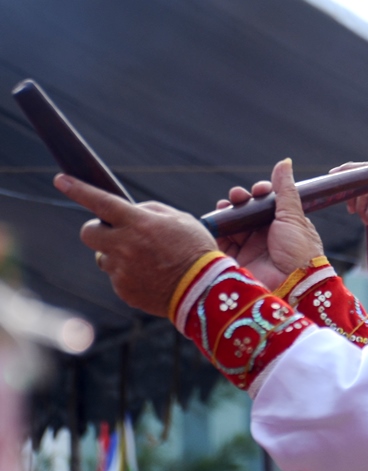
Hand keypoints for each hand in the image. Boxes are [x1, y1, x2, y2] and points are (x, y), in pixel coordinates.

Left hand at [54, 174, 217, 315]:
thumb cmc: (196, 250)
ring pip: (104, 258)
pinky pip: (117, 278)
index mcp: (138, 223)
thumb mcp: (181, 219)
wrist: (204, 290)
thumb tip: (130, 210)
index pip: (100, 201)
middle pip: (88, 233)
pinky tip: (152, 277)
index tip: (60, 180)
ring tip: (147, 261)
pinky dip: (130, 275)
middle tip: (114, 233)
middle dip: (97, 230)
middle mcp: (124, 245)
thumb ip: (151, 211)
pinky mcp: (123, 290)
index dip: (78, 189)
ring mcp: (121, 269)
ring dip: (117, 255)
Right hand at [215, 159, 322, 289]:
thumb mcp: (293, 216)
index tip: (258, 189)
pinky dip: (216, 230)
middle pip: (246, 213)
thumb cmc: (299, 250)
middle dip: (240, 201)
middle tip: (238, 196)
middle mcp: (266, 237)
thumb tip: (284, 162)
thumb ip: (285, 190)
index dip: (260, 194)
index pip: (267, 204)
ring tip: (225, 205)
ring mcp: (250, 249)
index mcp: (283, 226)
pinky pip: (221, 242)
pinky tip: (215, 218)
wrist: (292, 285)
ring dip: (227, 212)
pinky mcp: (236, 262)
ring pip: (233, 225)